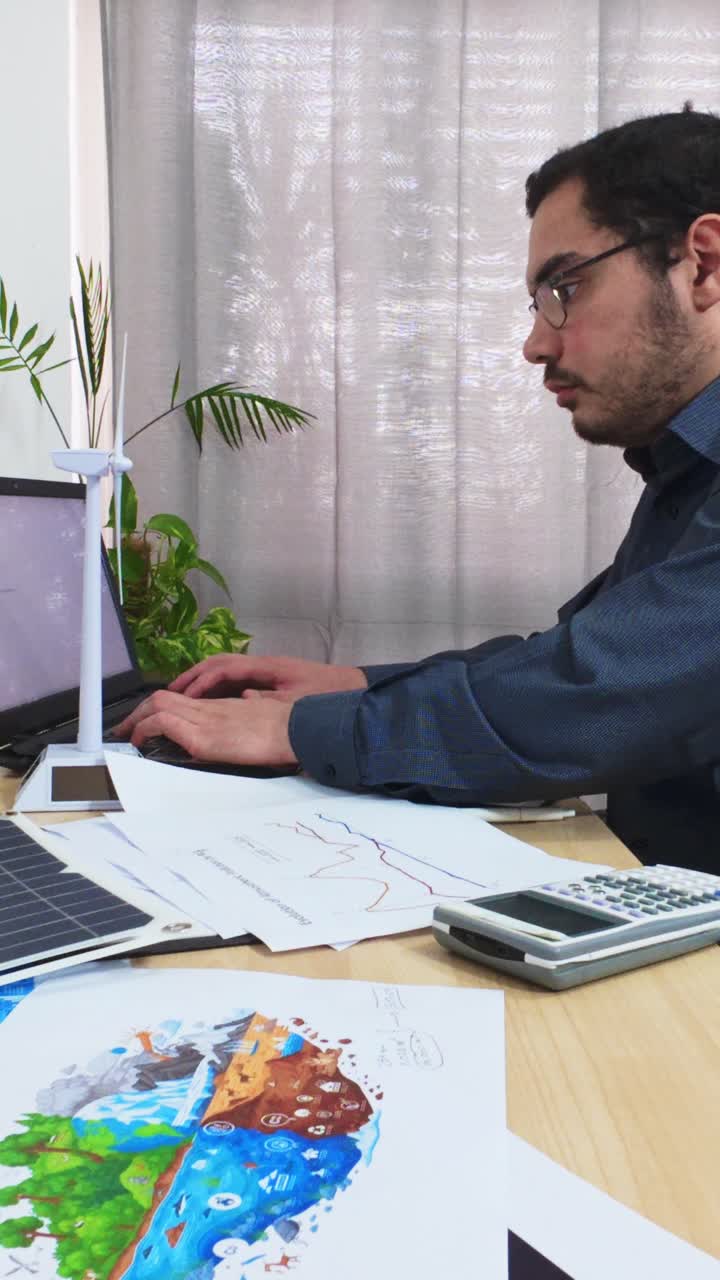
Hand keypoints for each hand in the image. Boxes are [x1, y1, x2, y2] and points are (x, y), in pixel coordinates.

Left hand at [113, 689, 297, 766]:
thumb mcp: (261, 719)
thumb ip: (246, 717)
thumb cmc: (287, 729)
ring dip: (136, 719)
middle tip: (124, 729)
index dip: (157, 707)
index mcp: (222, 707)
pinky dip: (146, 729)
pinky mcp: (204, 738)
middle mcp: (210, 709)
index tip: (145, 720)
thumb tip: (241, 715)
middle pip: (162, 697)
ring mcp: (206, 720)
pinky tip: (141, 741)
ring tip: (126, 735)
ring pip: (158, 705)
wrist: (298, 731)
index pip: (181, 698)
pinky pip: (165, 724)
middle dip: (137, 712)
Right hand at [168, 653, 367, 700]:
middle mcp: (262, 664)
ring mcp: (265, 670)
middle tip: (168, 694)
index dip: (199, 681)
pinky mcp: (270, 679)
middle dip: (192, 677)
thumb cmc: (327, 695)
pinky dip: (216, 688)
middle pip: (218, 664)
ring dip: (202, 682)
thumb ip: (269, 700)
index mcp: (266, 667)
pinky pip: (235, 679)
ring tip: (181, 698)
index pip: (223, 668)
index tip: (181, 696)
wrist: (352, 689)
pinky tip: (209, 702)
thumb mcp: (298, 702)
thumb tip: (242, 698)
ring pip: (225, 671)